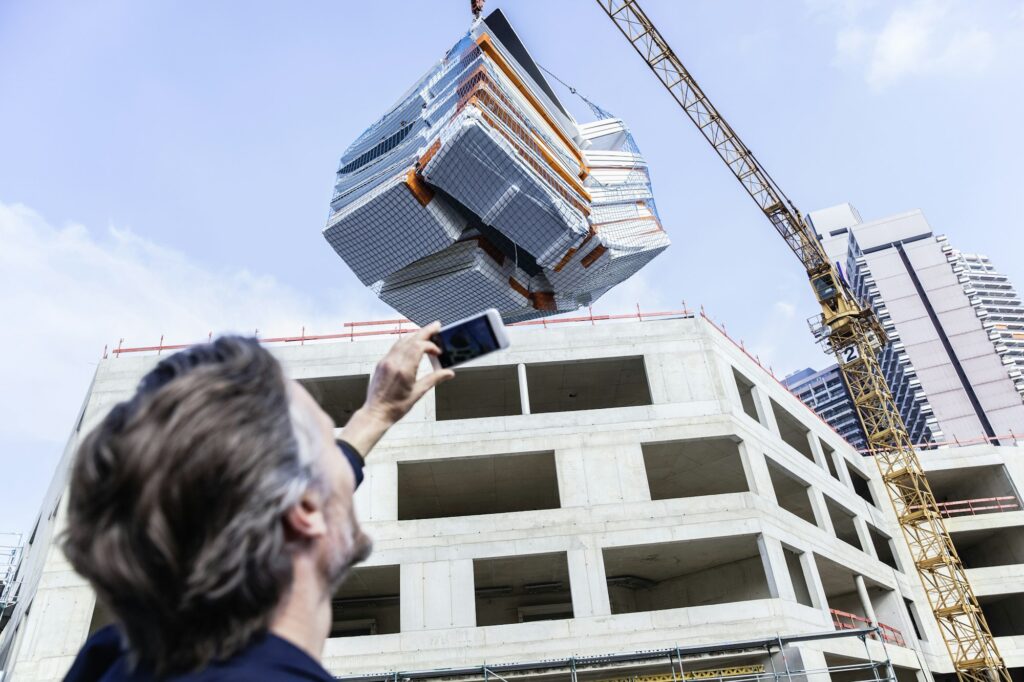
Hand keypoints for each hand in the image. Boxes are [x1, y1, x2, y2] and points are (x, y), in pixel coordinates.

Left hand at [341, 322, 453, 456]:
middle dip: (425, 331)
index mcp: (404, 370)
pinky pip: (395, 347)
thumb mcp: (418, 393)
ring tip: (426, 333)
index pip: (419, 346)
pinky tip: (412, 345)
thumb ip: (434, 379)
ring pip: (402, 340)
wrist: (376, 413)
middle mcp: (393, 362)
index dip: (431, 345)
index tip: (438, 352)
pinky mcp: (381, 363)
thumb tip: (449, 373)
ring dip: (415, 335)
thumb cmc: (396, 407)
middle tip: (436, 326)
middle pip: (411, 339)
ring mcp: (386, 361)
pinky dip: (406, 343)